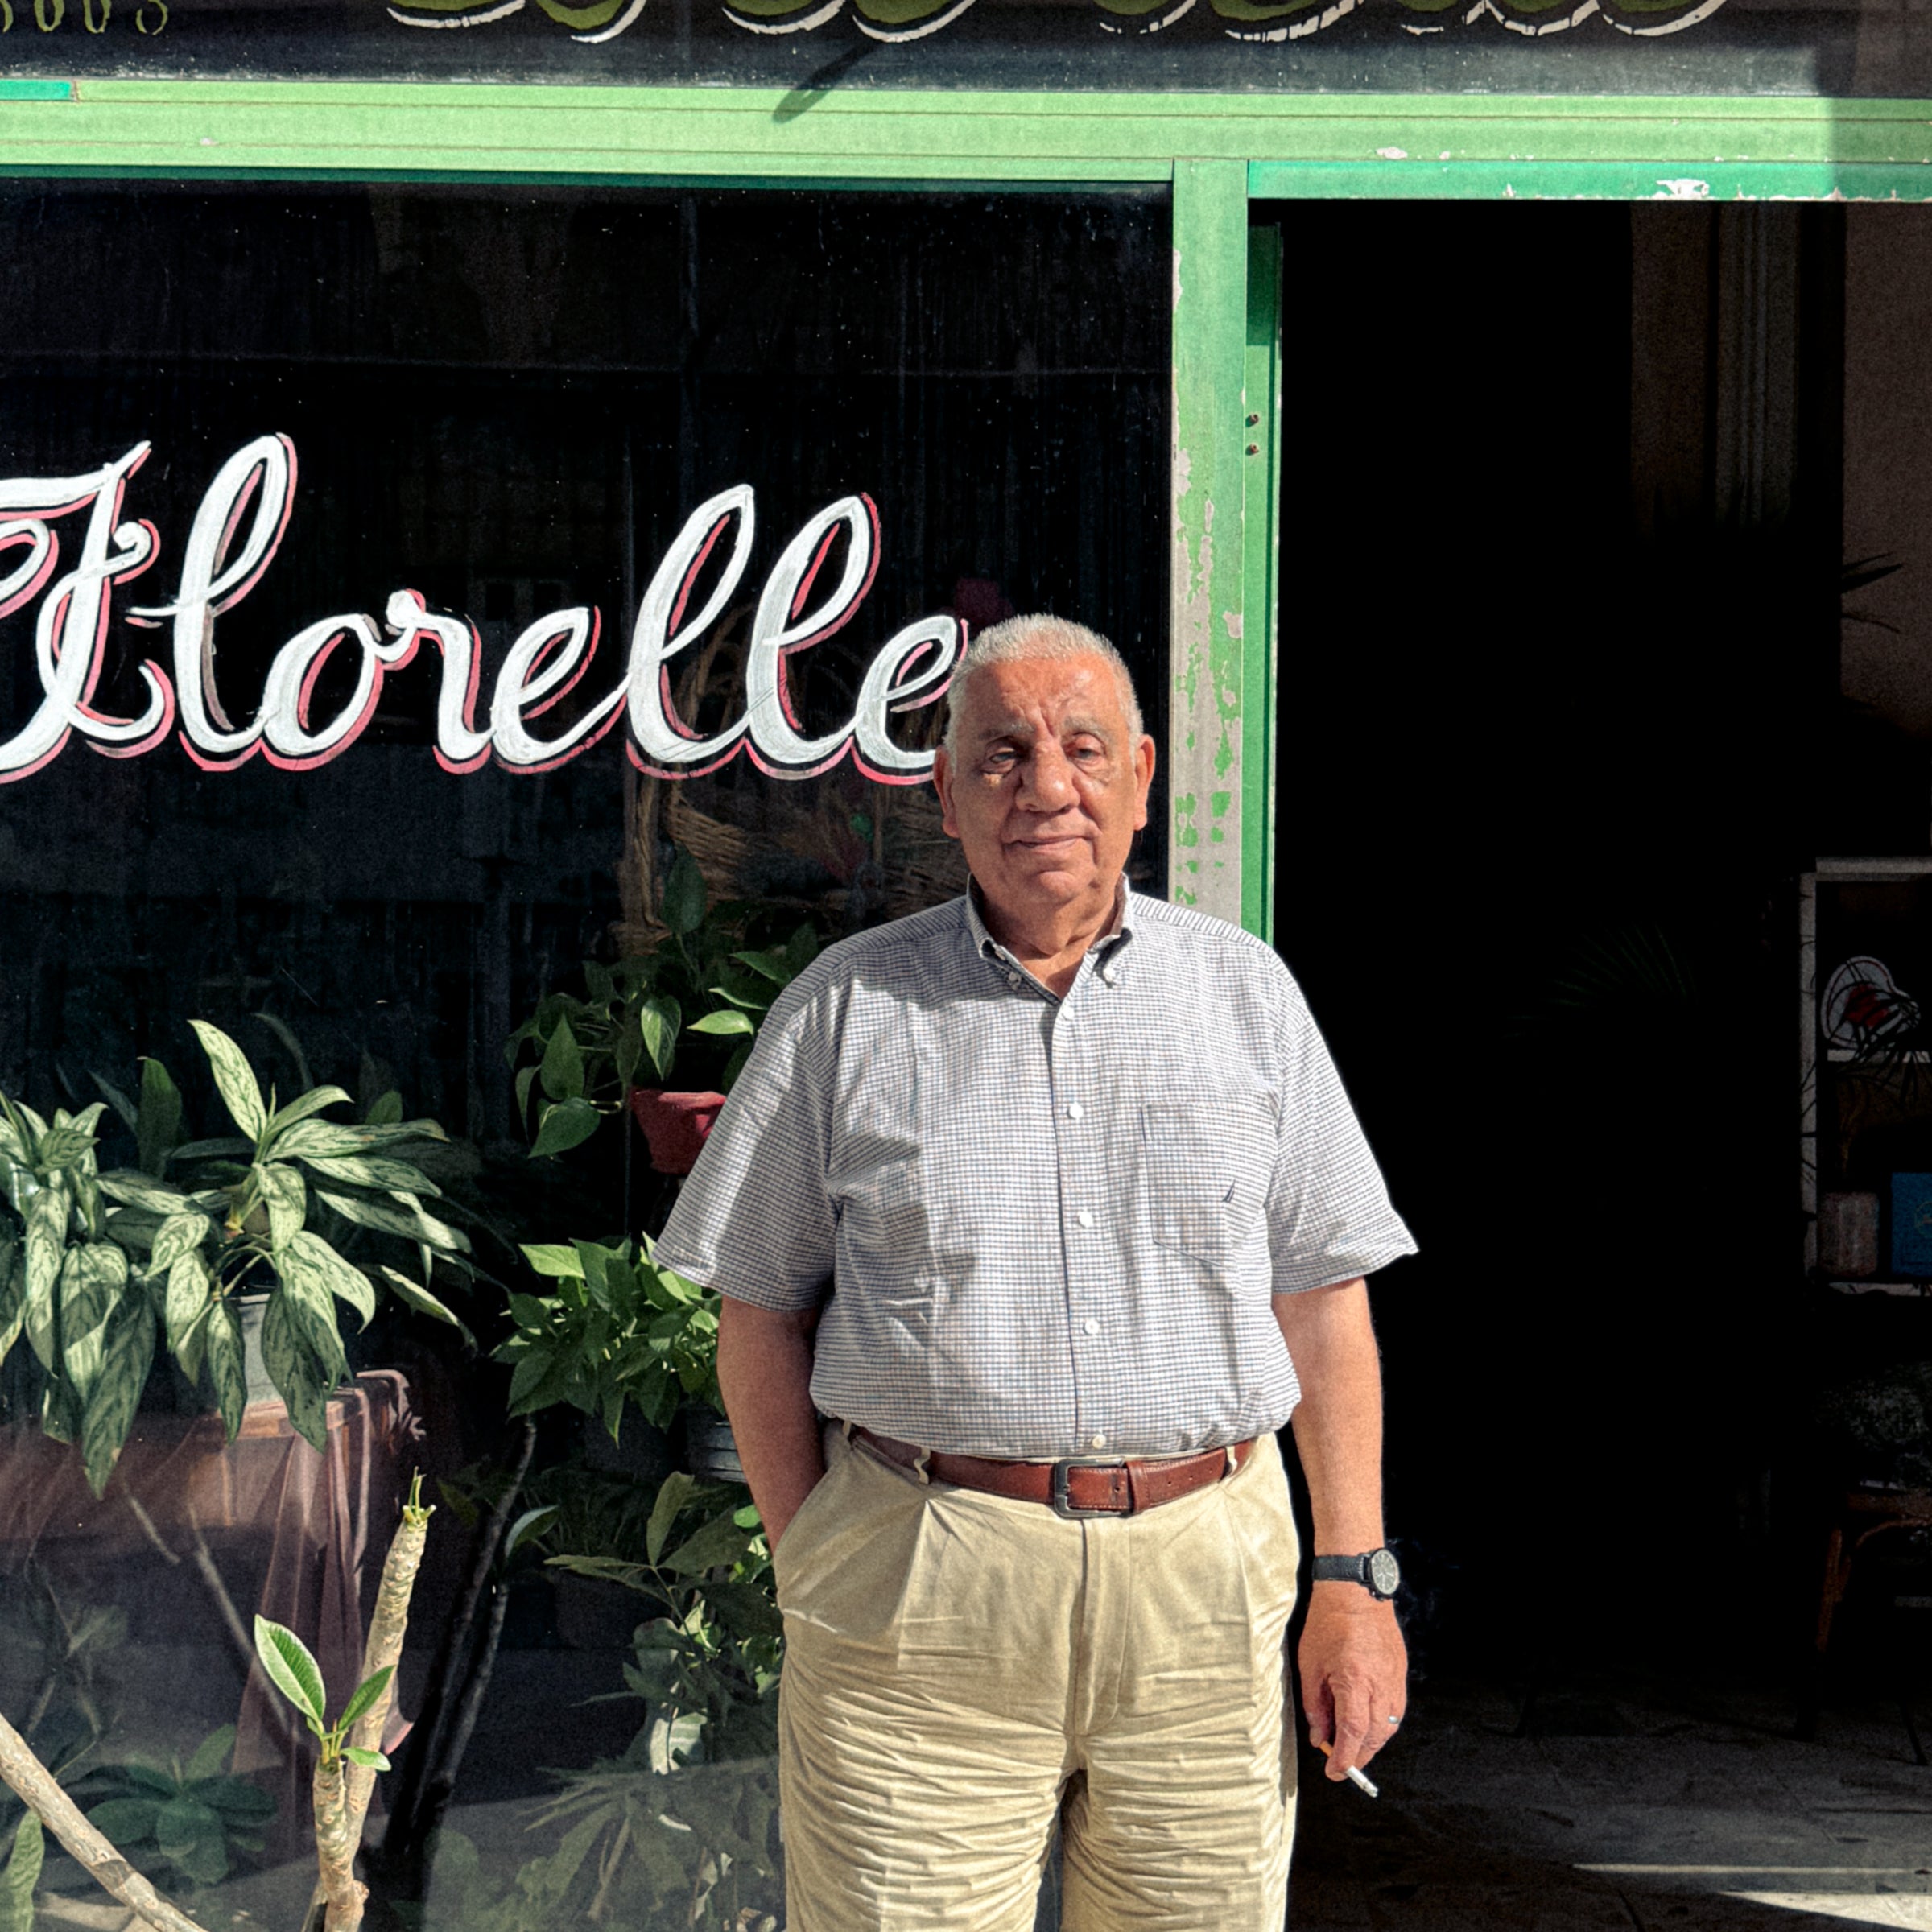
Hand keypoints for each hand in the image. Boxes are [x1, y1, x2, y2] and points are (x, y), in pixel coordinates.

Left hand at [1298, 1584, 1406, 1780]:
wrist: (1355, 1590)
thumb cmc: (1328, 1621)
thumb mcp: (1310, 1664)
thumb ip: (1315, 1705)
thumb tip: (1319, 1737)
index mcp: (1355, 1681)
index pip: (1353, 1733)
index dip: (1344, 1758)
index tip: (1335, 1773)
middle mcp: (1380, 1684)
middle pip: (1375, 1736)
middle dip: (1359, 1756)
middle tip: (1341, 1765)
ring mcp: (1394, 1678)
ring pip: (1389, 1726)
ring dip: (1372, 1742)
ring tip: (1353, 1746)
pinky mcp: (1400, 1672)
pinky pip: (1396, 1709)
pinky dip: (1383, 1724)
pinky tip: (1369, 1724)